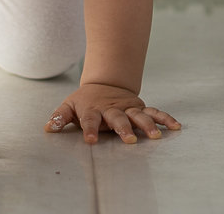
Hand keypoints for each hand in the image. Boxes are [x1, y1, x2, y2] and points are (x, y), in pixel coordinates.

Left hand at [45, 83, 180, 143]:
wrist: (104, 83)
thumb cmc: (85, 100)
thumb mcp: (69, 106)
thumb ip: (59, 117)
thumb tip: (48, 128)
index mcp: (93, 110)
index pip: (90, 120)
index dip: (90, 129)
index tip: (91, 140)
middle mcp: (112, 109)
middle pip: (117, 118)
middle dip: (123, 128)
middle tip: (128, 140)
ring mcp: (127, 108)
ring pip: (138, 115)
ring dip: (147, 125)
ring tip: (155, 136)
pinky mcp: (139, 107)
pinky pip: (154, 112)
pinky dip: (164, 118)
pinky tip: (175, 126)